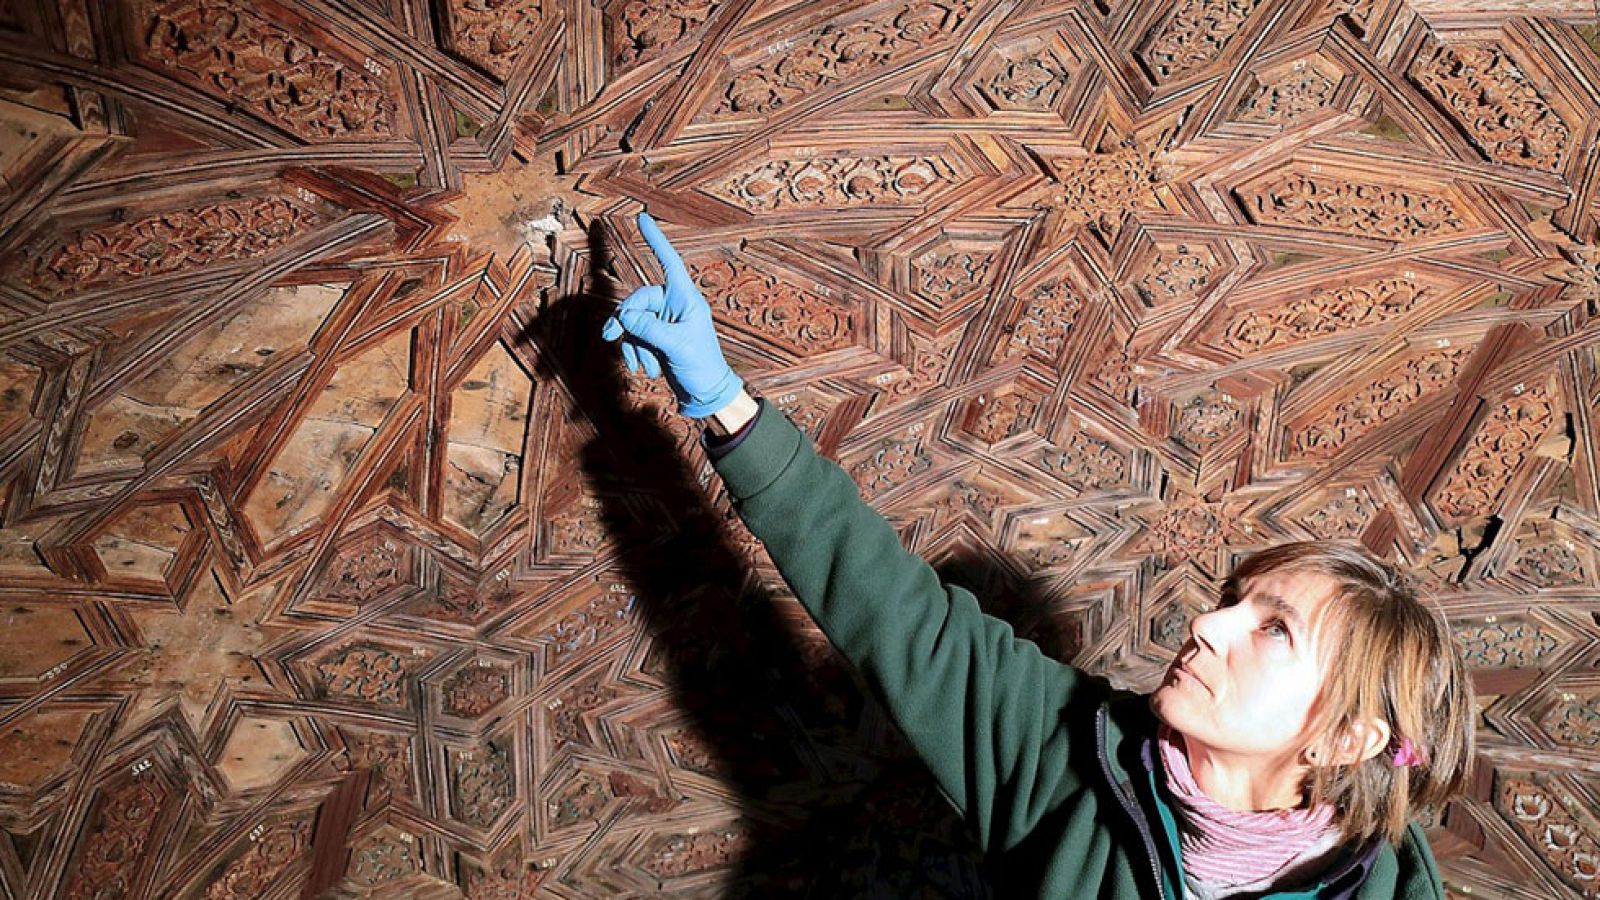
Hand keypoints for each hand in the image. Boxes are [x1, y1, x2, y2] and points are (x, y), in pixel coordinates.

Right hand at [601, 212, 743, 417]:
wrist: (704, 393)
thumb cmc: (701, 366)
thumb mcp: (676, 345)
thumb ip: (649, 328)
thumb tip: (625, 318)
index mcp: (686, 299)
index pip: (669, 262)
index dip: (656, 239)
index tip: (643, 217)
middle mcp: (673, 306)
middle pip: (637, 301)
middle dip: (626, 323)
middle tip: (615, 337)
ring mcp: (663, 322)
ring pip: (632, 323)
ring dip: (634, 346)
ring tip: (645, 366)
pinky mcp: (655, 339)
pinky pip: (633, 338)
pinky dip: (635, 354)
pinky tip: (646, 370)